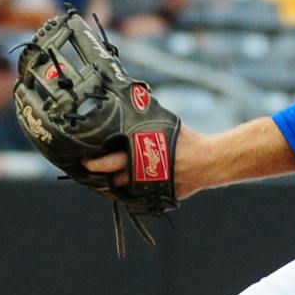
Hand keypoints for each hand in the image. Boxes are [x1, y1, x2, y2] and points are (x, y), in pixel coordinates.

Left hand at [86, 126, 208, 196]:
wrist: (209, 161)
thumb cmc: (187, 140)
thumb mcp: (164, 123)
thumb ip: (145, 117)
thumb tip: (134, 98)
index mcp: (140, 154)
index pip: (108, 162)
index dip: (94, 163)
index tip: (85, 160)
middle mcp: (141, 174)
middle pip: (112, 179)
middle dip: (100, 176)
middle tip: (92, 170)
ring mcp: (150, 188)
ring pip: (124, 189)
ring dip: (116, 184)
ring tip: (110, 177)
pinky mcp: (159, 196)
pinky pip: (141, 196)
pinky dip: (134, 190)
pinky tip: (132, 183)